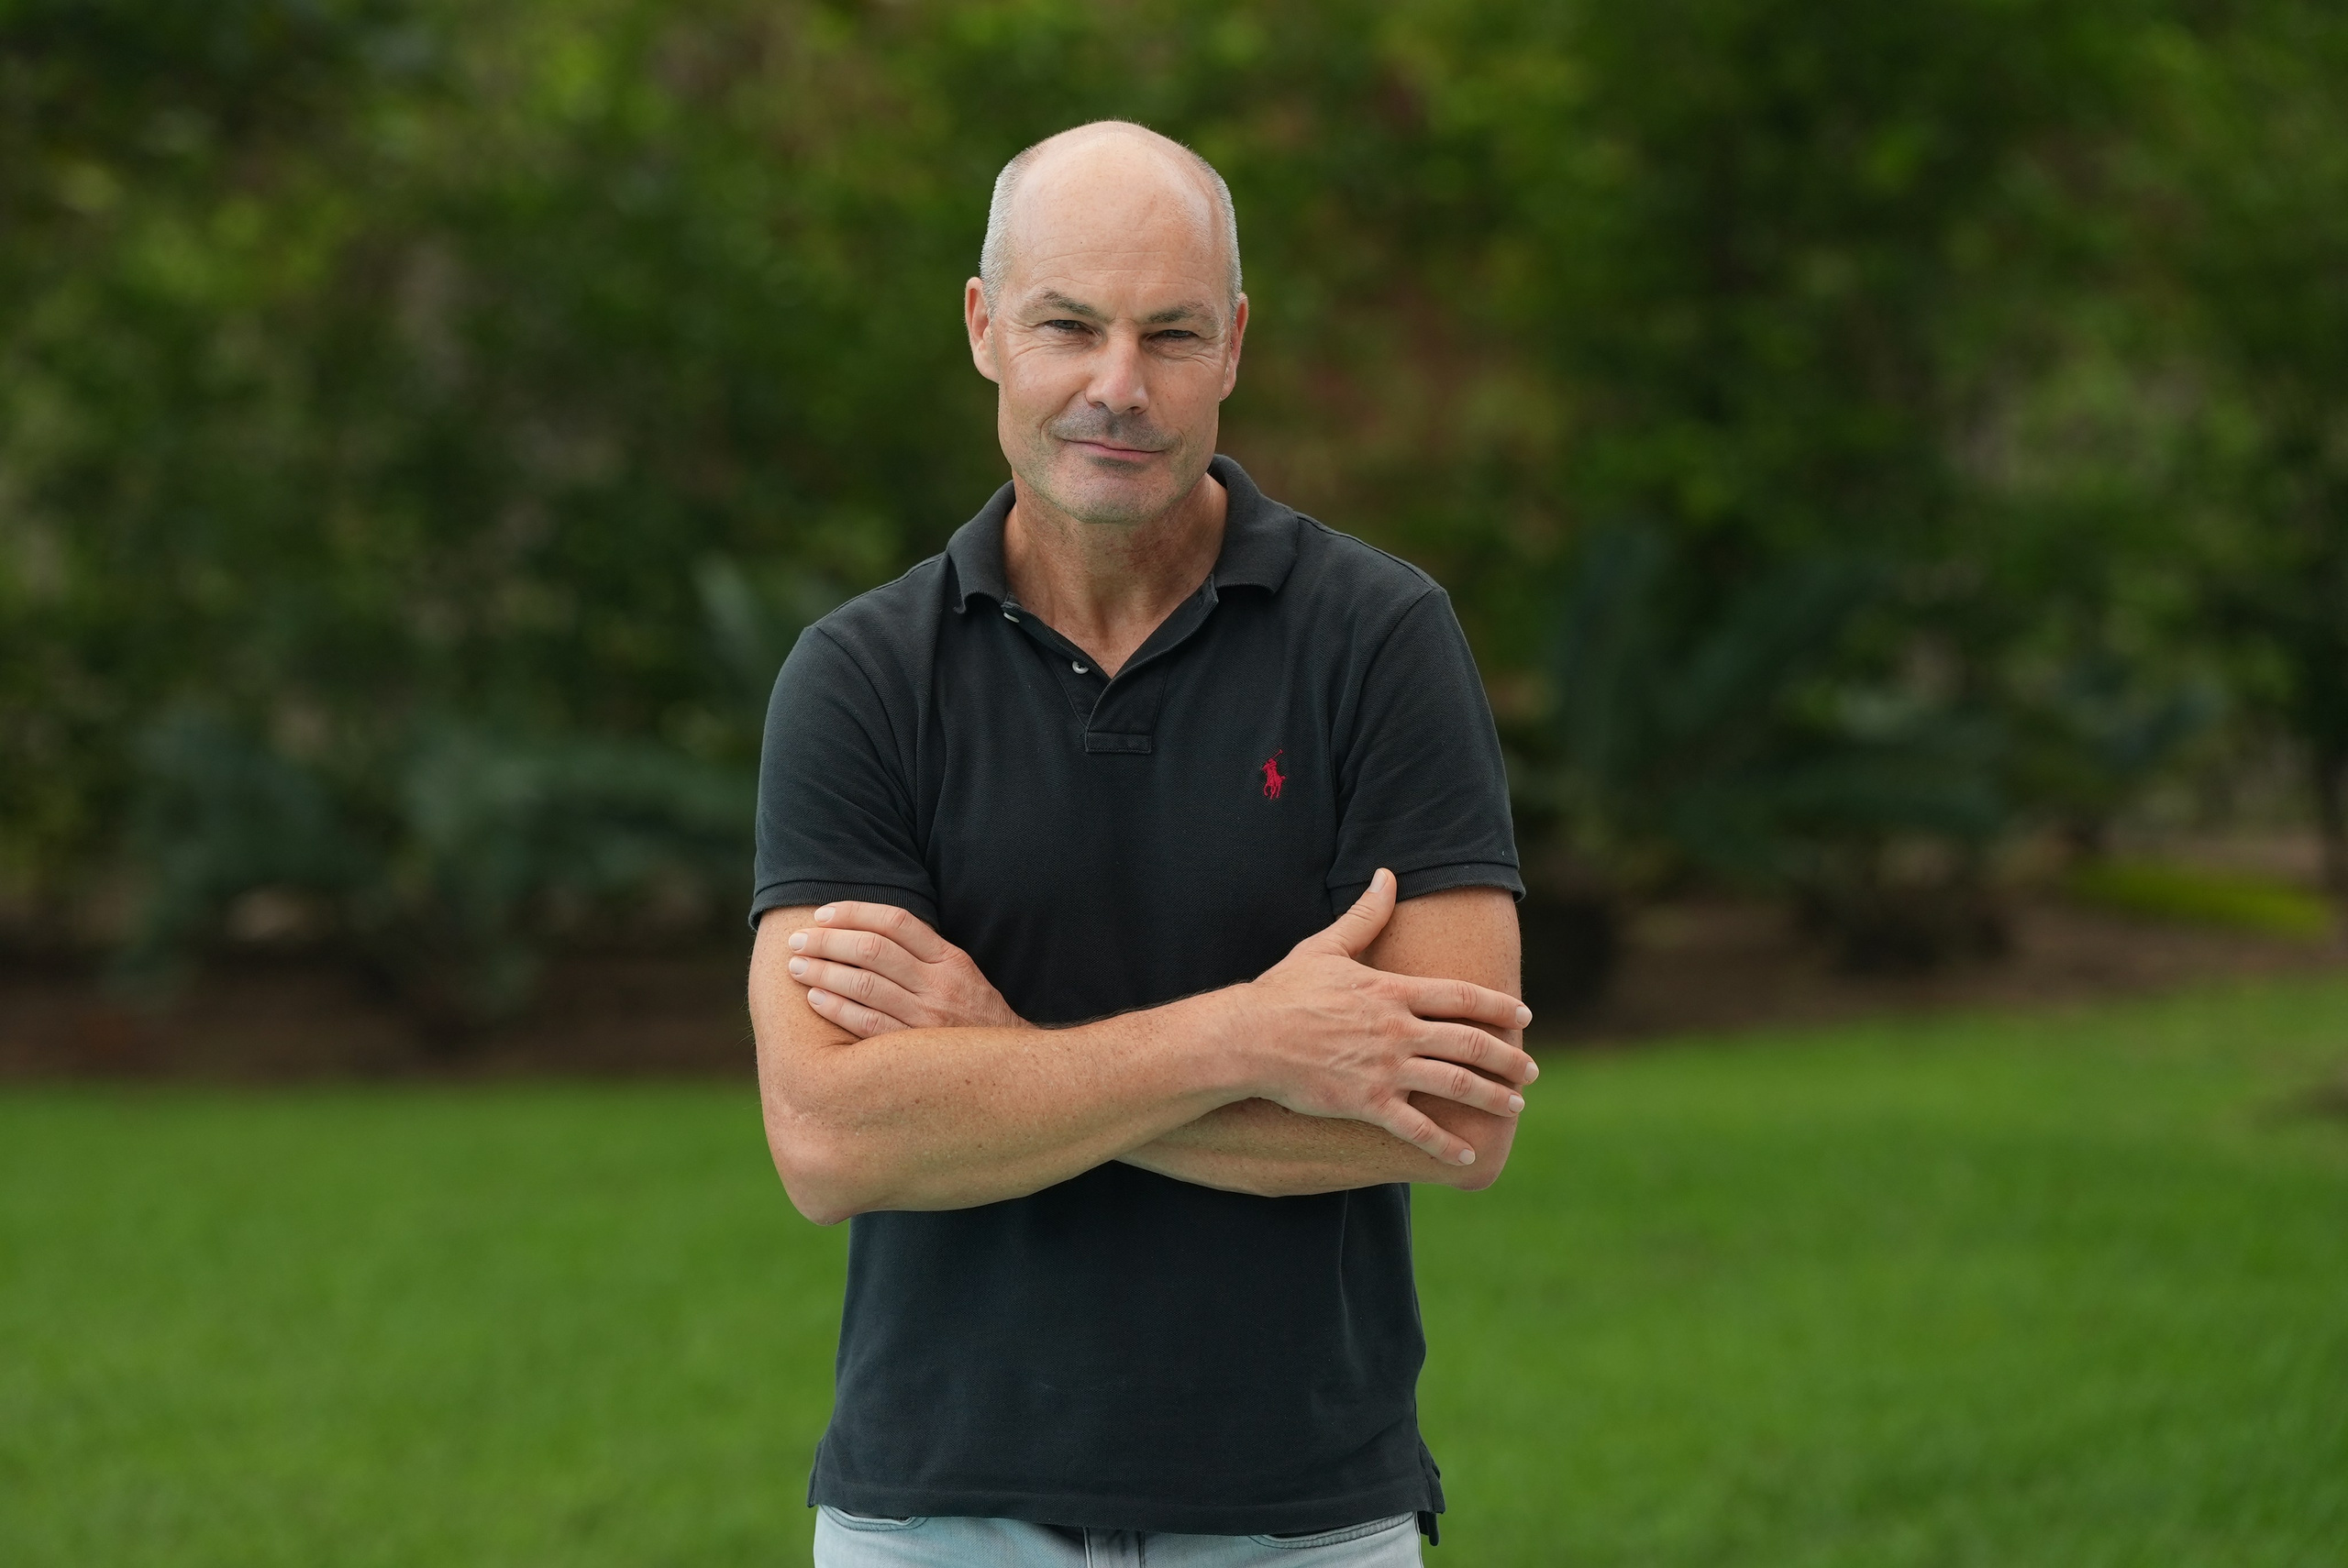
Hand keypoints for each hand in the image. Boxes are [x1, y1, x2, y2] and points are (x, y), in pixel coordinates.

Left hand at [785, 902, 1026, 1036]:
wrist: (1009, 1072)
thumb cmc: (973, 1019)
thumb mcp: (961, 975)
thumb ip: (924, 953)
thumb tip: (868, 929)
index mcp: (950, 960)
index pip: (896, 922)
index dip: (855, 913)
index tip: (823, 913)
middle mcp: (939, 986)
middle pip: (873, 950)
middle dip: (828, 941)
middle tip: (798, 940)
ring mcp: (926, 1020)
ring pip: (864, 985)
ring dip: (823, 972)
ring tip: (797, 966)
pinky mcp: (913, 1051)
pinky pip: (866, 1024)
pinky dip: (836, 1008)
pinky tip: (814, 999)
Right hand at [1236, 868, 1536, 1166]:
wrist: (1248, 1038)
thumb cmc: (1284, 991)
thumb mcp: (1326, 947)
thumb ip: (1365, 915)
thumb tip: (1386, 875)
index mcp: (1392, 991)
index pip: (1460, 996)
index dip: (1498, 1006)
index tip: (1524, 1017)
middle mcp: (1397, 1029)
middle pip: (1469, 1043)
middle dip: (1507, 1058)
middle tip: (1530, 1070)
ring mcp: (1384, 1067)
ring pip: (1454, 1084)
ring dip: (1491, 1097)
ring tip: (1515, 1108)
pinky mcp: (1366, 1102)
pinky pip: (1415, 1128)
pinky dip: (1443, 1144)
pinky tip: (1464, 1156)